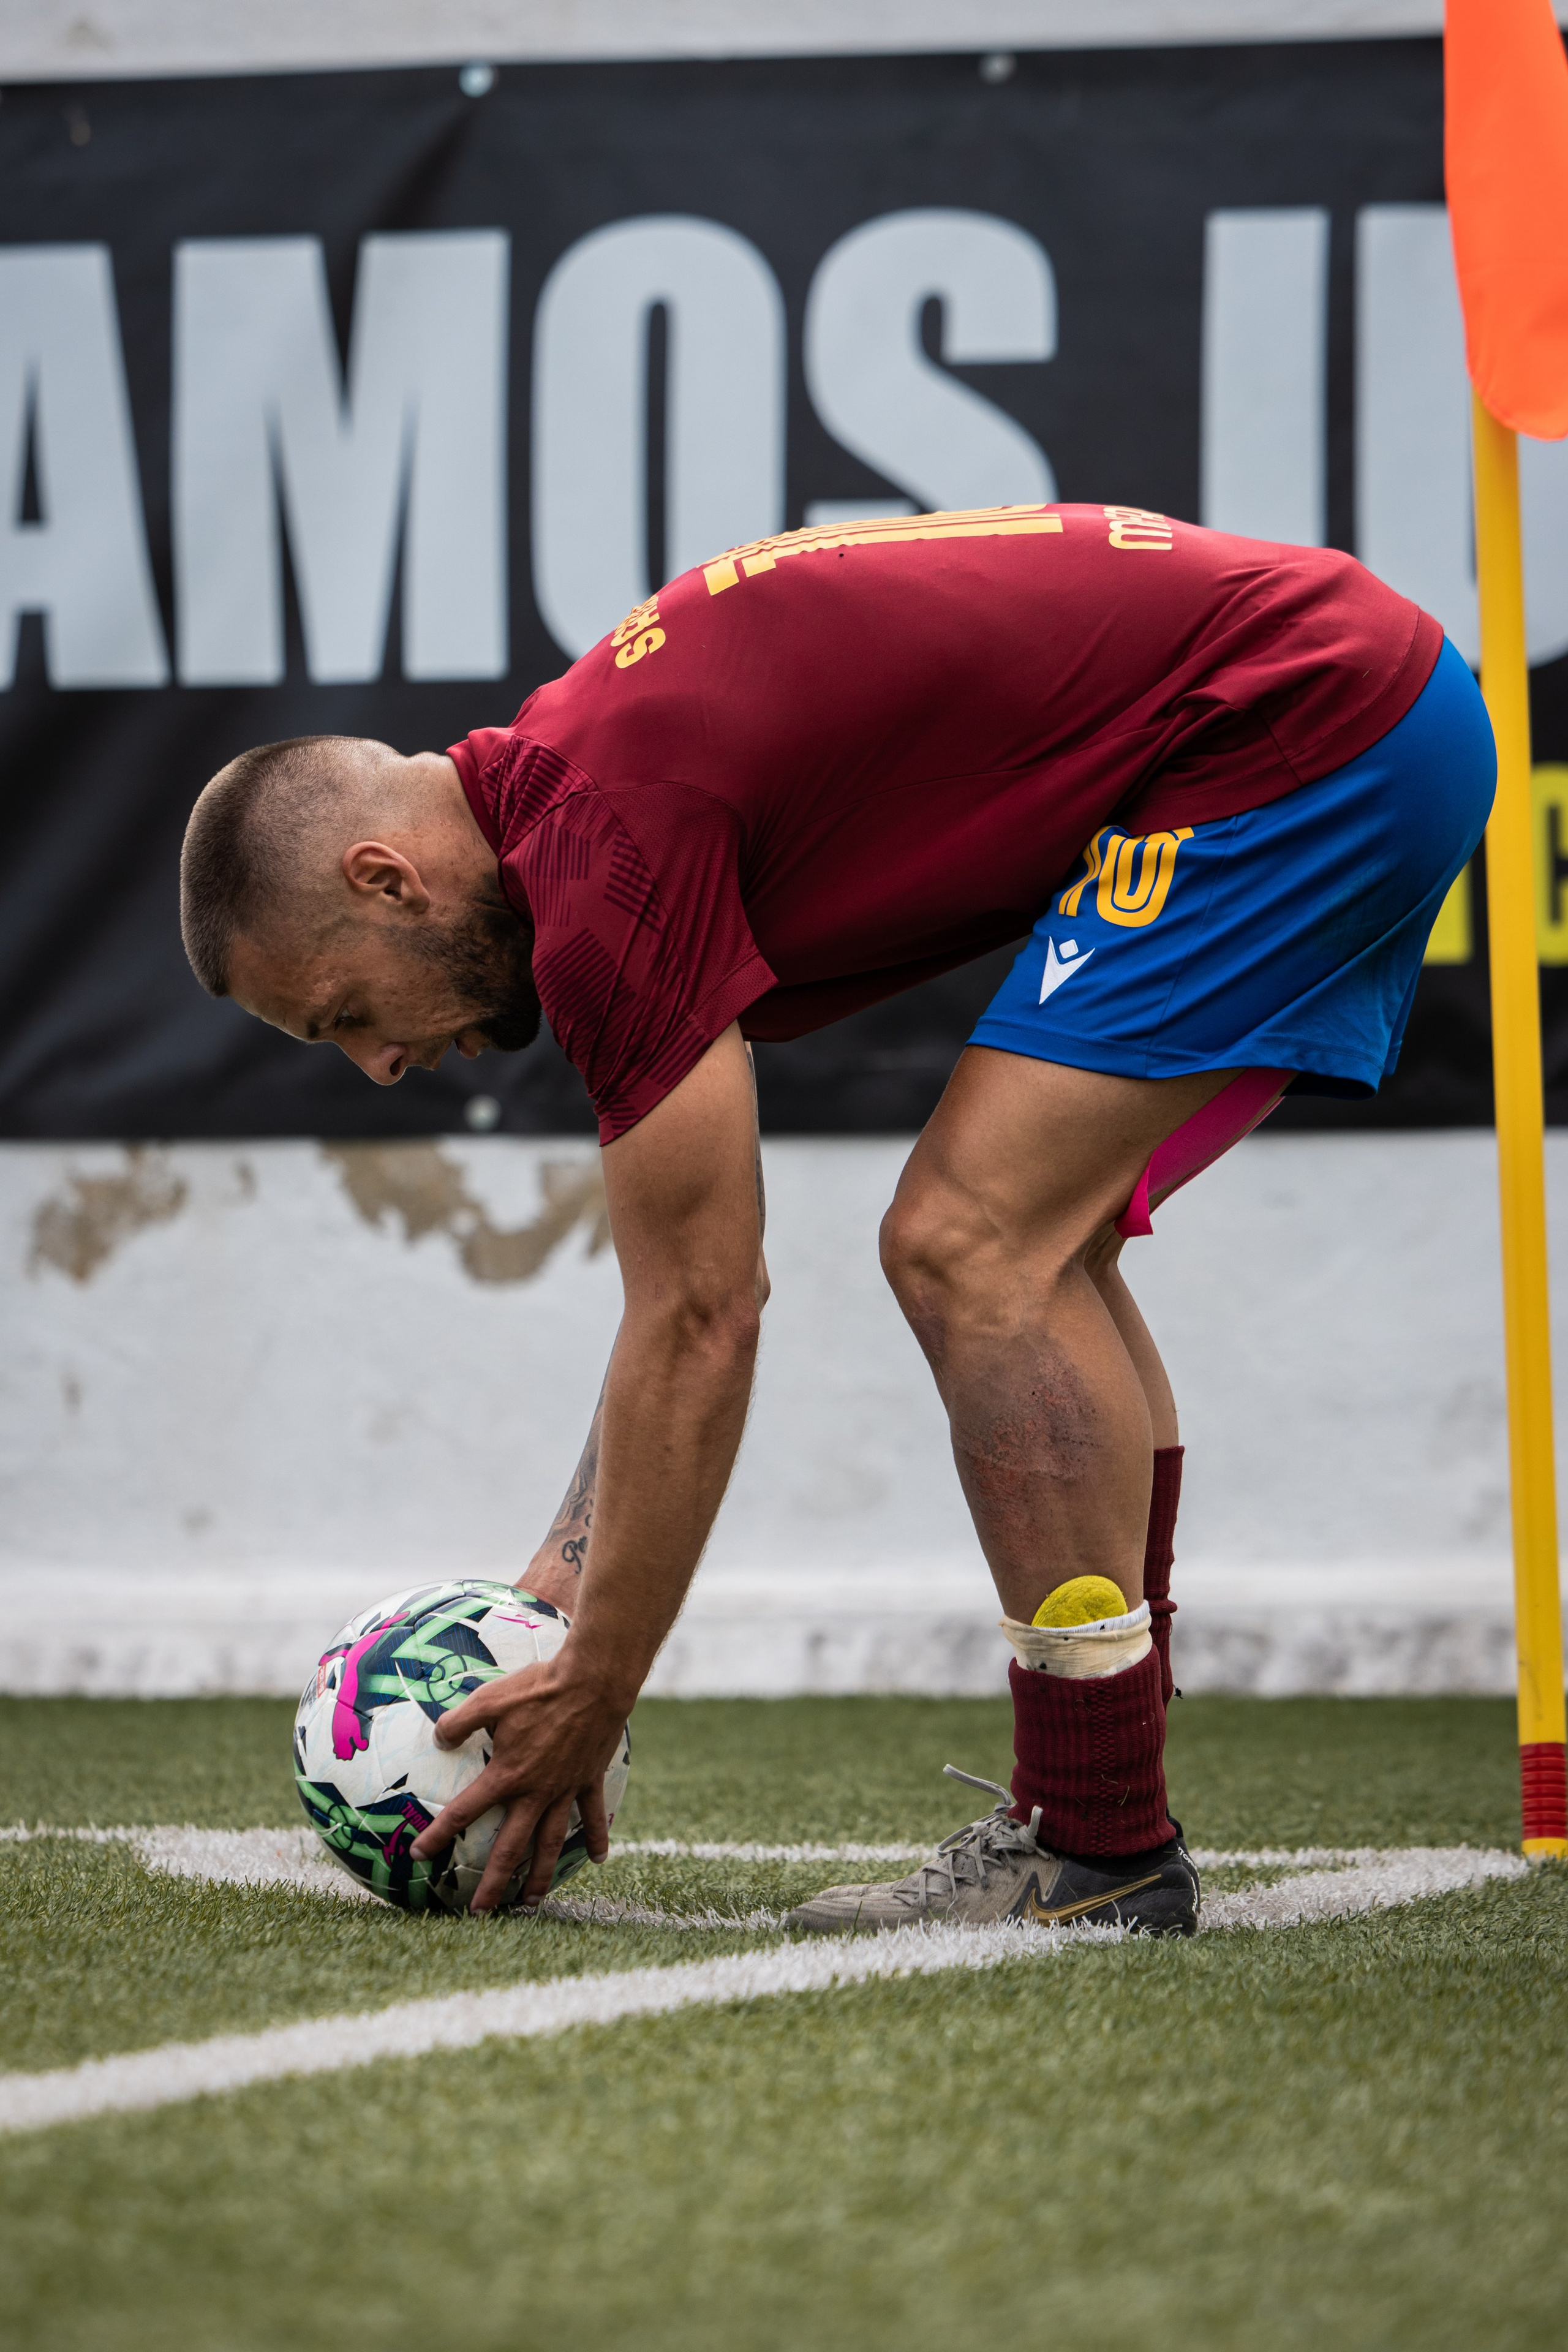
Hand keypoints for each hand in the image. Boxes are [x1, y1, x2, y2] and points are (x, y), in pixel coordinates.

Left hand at [409, 1653, 626, 1912]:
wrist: (592, 1682)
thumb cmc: (538, 1689)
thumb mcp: (488, 1699)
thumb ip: (458, 1722)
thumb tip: (438, 1737)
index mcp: (506, 1776)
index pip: (463, 1812)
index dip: (438, 1835)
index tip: (419, 1856)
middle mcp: (535, 1792)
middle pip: (510, 1848)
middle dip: (493, 1884)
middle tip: (480, 1913)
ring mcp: (565, 1789)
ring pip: (550, 1843)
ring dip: (540, 1875)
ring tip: (532, 1902)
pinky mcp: (589, 1779)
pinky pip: (593, 1815)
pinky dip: (597, 1837)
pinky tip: (599, 1860)